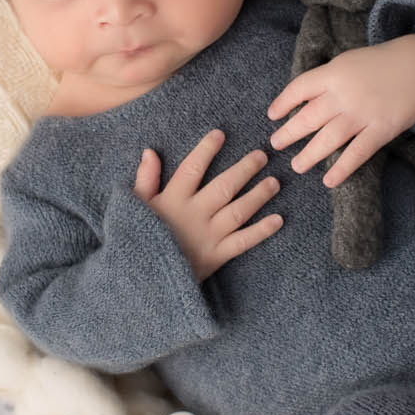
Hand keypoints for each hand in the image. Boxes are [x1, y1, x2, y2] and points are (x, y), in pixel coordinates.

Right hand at [133, 129, 283, 281]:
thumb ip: (146, 180)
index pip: (192, 168)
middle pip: (224, 186)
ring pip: (238, 211)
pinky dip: (262, 231)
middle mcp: (194, 215)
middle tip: (262, 155)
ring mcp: (207, 235)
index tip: (221, 134)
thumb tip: (150, 152)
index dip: (207, 150)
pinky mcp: (216, 256)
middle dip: (245, 169)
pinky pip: (243, 242)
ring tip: (275, 182)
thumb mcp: (135, 208)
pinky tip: (278, 220)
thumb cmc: (138, 238)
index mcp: (173, 200)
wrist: (142, 280)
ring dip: (259, 195)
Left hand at [267, 35, 414, 187]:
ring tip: (297, 165)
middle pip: (308, 118)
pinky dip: (342, 169)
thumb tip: (303, 100)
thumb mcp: (349, 62)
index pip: (299, 89)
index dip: (283, 103)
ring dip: (309, 155)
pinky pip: (357, 153)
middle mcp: (344, 94)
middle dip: (289, 133)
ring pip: (328, 139)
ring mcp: (363, 113)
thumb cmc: (382, 63)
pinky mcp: (381, 129)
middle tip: (275, 145)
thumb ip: (328, 79)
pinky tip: (329, 181)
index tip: (273, 115)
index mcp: (334, 73)